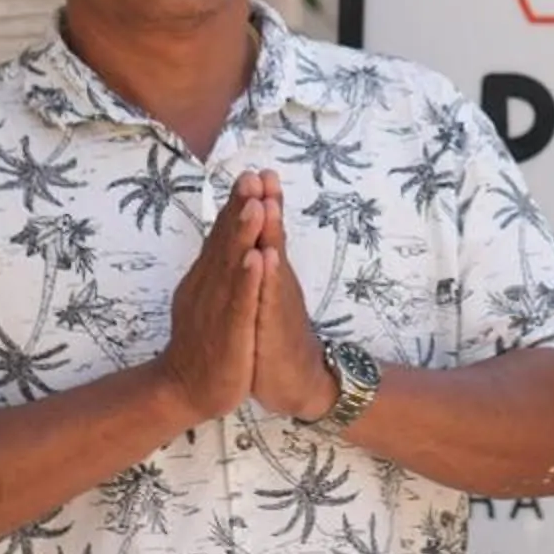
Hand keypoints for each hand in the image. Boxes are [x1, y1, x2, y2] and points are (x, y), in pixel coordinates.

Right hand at [156, 172, 268, 420]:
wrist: (185, 389)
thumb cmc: (203, 342)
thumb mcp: (208, 297)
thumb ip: (215, 267)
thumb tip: (224, 234)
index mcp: (205, 278)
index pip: (221, 236)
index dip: (236, 205)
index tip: (252, 175)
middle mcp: (208, 287)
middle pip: (225, 242)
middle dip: (240, 208)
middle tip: (253, 177)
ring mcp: (216, 309)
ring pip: (232, 266)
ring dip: (244, 235)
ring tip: (257, 205)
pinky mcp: (228, 333)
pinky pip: (239, 303)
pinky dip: (248, 280)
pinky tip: (257, 258)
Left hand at [248, 174, 340, 422]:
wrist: (298, 381)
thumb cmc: (276, 336)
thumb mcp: (267, 297)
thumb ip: (262, 266)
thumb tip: (254, 238)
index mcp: (269, 274)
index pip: (263, 234)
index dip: (259, 203)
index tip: (256, 172)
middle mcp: (277, 283)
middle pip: (271, 238)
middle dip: (266, 205)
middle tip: (263, 174)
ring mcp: (278, 303)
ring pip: (273, 262)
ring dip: (270, 231)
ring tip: (267, 202)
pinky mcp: (275, 328)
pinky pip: (270, 299)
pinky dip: (268, 277)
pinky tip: (266, 257)